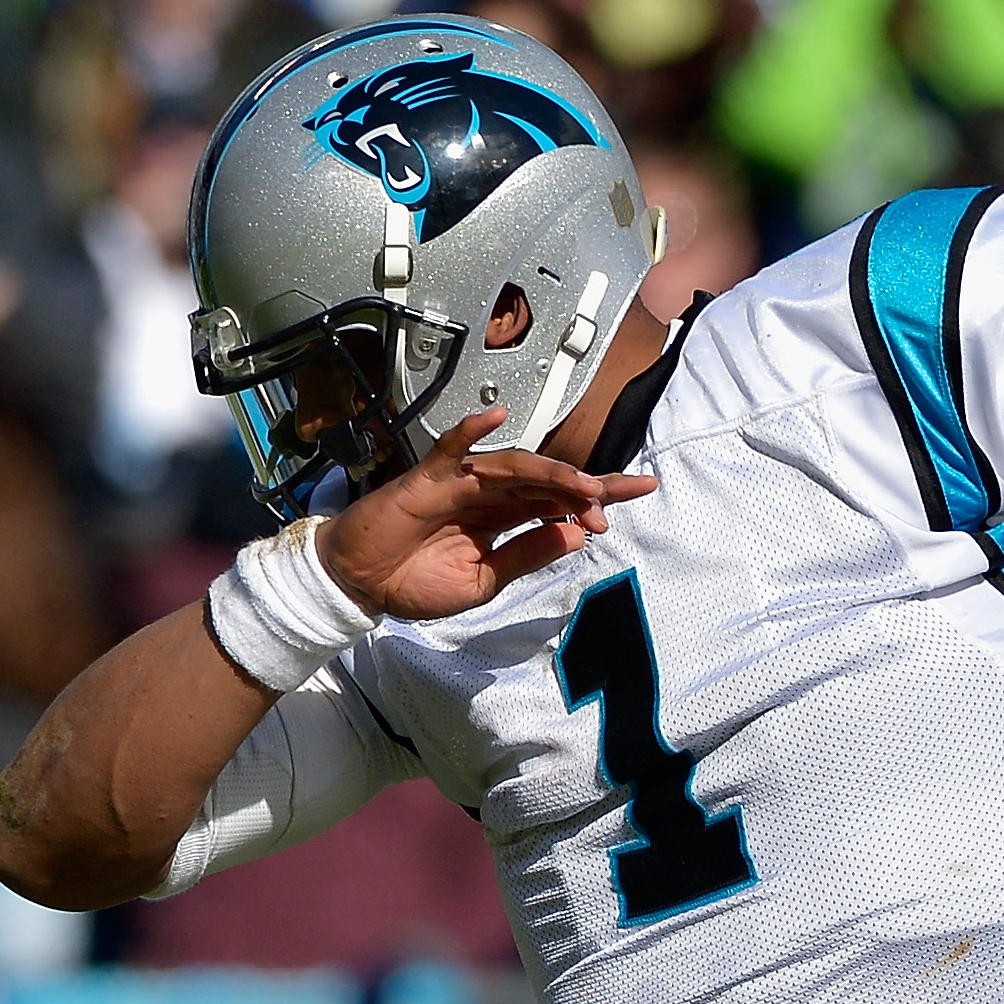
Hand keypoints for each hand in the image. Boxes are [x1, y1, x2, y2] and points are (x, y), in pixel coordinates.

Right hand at [318, 407, 656, 620]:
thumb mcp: (484, 582)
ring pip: (512, 467)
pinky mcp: (427, 480)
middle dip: (582, 488)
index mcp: (504, 519)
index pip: (560, 501)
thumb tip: (576, 533)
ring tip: (581, 485)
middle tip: (612, 498)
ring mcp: (459, 483)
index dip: (599, 495)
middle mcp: (489, 495)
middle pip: (545, 480)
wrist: (361, 587)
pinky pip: (450, 450)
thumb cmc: (416, 582)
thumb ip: (527, 555)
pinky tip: (493, 416)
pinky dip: (470, 433)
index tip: (642, 487)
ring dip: (548, 472)